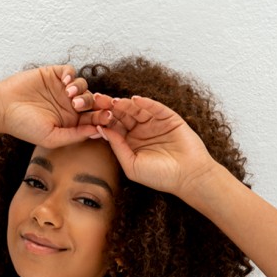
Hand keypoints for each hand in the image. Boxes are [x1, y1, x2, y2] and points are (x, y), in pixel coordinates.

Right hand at [0, 64, 106, 147]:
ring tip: (69, 94)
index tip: (106, 117)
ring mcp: (62, 89)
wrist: (3, 108)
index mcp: (71, 123)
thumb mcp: (52, 138)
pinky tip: (65, 81)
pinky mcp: (54, 74)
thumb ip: (74, 135)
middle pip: (92, 101)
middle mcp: (69, 106)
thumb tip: (97, 132)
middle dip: (93, 103)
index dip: (102, 117)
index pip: (93, 119)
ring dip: (80, 89)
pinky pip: (70, 71)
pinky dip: (71, 74)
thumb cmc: (25, 127)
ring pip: (83, 85)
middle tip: (79, 105)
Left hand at [76, 93, 219, 199]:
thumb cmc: (159, 177)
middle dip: (109, 107)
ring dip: (125, 104)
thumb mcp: (132, 165)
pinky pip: (155, 107)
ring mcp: (153, 122)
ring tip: (113, 101)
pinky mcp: (168, 117)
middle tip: (95, 100)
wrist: (188, 176)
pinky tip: (135, 100)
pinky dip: (145, 103)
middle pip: (121, 115)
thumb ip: (117, 147)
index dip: (102, 120)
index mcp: (129, 143)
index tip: (88, 114)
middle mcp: (139, 130)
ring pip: (136, 110)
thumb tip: (102, 130)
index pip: (113, 127)